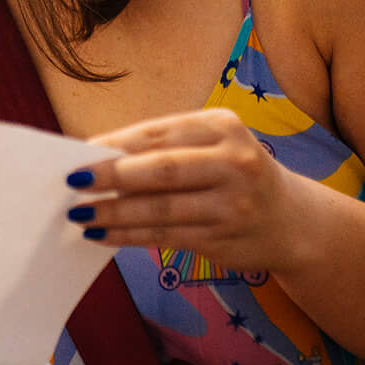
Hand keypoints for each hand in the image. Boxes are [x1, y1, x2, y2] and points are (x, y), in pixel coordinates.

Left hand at [64, 108, 308, 274]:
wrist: (293, 221)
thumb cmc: (231, 175)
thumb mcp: (210, 148)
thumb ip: (162, 149)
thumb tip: (94, 159)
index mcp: (224, 126)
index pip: (158, 133)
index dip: (114, 144)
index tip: (76, 153)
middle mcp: (235, 162)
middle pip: (161, 169)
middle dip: (111, 176)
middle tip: (71, 183)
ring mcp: (234, 203)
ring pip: (161, 208)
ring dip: (113, 212)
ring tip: (79, 213)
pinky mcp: (225, 237)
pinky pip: (166, 236)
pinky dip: (128, 235)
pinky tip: (101, 233)